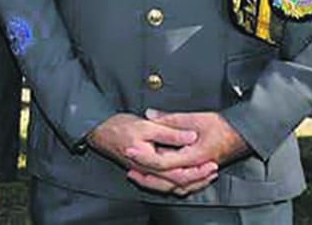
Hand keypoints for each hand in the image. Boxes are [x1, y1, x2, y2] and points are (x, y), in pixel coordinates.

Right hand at [88, 113, 217, 194]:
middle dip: (198, 178)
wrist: (98, 132)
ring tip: (204, 176)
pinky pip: (163, 184)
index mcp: (151, 162)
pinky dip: (177, 183)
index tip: (212, 163)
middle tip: (213, 171)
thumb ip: (170, 132)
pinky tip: (183, 179)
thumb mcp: (146, 125)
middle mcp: (149, 172)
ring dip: (190, 183)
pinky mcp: (144, 171)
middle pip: (178, 183)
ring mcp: (146, 173)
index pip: (180, 172)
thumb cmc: (118, 127)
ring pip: (171, 186)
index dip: (198, 169)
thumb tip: (191, 136)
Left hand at [129, 109, 249, 193]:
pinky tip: (158, 177)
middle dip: (147, 176)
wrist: (244, 134)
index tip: (130, 150)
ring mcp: (199, 172)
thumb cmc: (223, 127)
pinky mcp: (200, 172)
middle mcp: (196, 168)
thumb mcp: (195, 118)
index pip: (163, 162)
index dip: (144, 157)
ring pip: (175, 186)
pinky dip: (168, 182)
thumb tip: (150, 114)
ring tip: (139, 175)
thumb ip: (170, 118)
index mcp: (194, 156)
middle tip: (130, 168)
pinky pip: (182, 184)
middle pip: (167, 180)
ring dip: (156, 182)